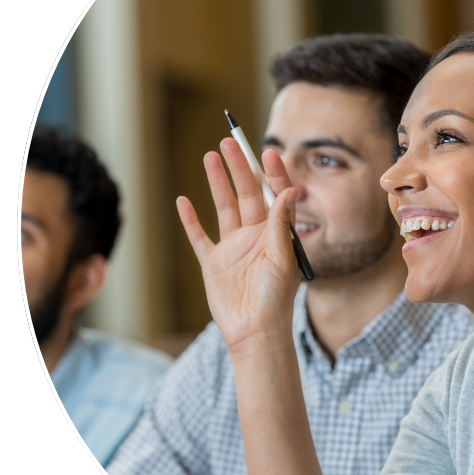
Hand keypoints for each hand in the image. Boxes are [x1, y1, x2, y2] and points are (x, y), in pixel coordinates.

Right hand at [176, 139, 299, 358]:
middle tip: (231, 141)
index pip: (275, 196)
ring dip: (217, 182)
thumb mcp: (283, 259)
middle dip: (240, 168)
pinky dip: (190, 220)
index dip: (273, 173)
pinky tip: (183, 201)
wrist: (255, 332)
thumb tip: (289, 190)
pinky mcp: (213, 263)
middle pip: (247, 194)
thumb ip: (281, 225)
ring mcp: (233, 248)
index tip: (268, 151)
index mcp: (276, 235)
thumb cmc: (276, 300)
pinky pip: (199, 237)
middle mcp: (255, 237)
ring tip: (210, 156)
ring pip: (224, 207)